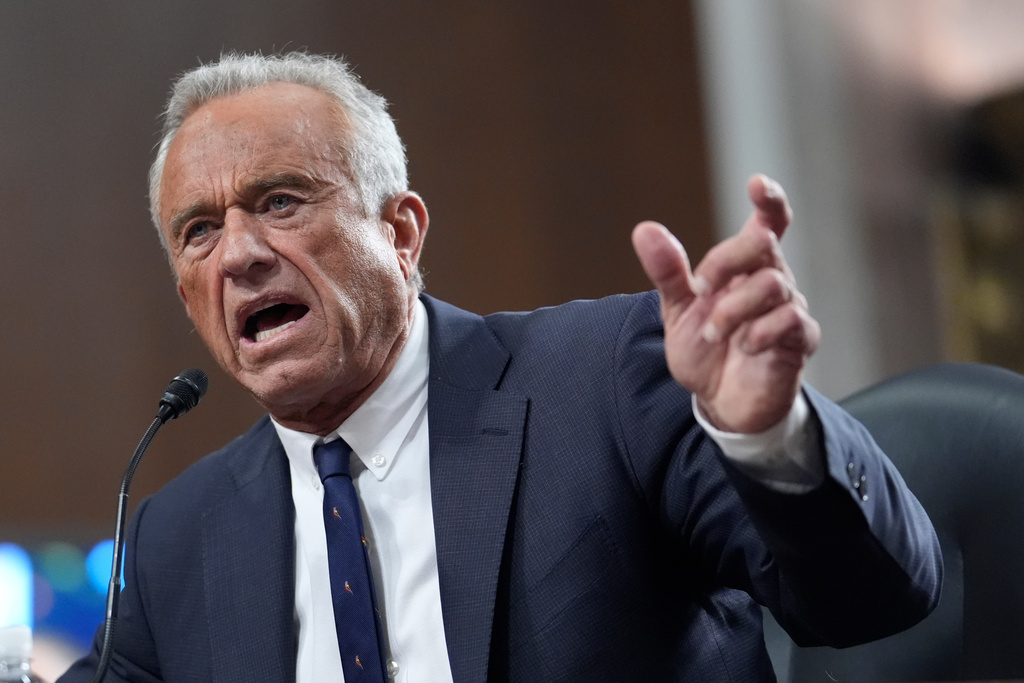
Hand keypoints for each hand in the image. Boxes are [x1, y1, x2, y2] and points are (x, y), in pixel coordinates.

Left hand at [632, 175, 819, 432]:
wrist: (719, 401)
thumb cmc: (705, 350)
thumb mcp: (677, 310)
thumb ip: (667, 272)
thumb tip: (644, 229)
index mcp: (744, 268)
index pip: (769, 223)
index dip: (768, 201)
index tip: (756, 185)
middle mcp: (772, 280)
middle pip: (764, 244)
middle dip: (726, 261)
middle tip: (702, 289)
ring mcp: (790, 308)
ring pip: (774, 283)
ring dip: (733, 309)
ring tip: (713, 333)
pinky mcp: (800, 341)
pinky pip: (790, 320)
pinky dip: (759, 332)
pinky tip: (745, 347)